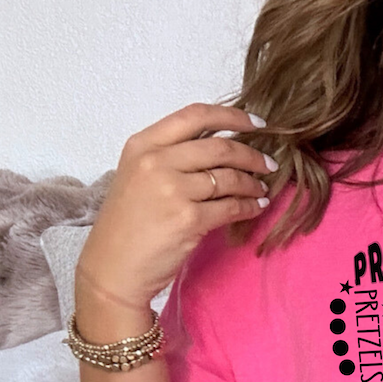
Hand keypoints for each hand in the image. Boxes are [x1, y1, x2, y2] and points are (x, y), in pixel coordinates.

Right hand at [75, 103, 276, 312]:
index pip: (195, 115)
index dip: (233, 116)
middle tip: (269, 164)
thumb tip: (221, 148)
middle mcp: (156, 161)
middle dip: (252, 155)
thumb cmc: (128, 224)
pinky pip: (231, 207)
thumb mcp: (138, 176)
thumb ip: (171, 157)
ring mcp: (173, 190)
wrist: (113, 266)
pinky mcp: (189, 219)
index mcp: (143, 145)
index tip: (259, 124)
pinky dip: (249, 206)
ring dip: (254, 183)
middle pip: (220, 147)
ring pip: (229, 178)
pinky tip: (257, 207)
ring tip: (262, 189)